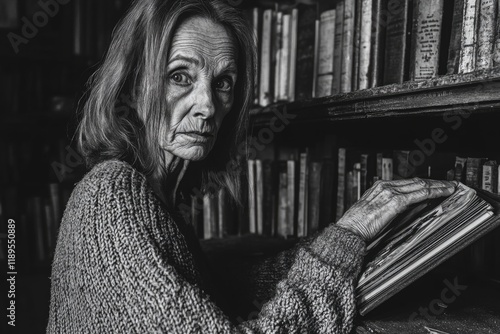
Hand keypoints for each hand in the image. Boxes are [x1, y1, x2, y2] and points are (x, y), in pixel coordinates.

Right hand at [336, 178, 456, 241]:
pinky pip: (419, 194)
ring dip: (438, 185)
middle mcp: (385, 186)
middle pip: (415, 181)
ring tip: (450, 187)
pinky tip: (443, 193)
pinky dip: (434, 192)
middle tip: (448, 184)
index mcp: (379, 187)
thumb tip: (411, 207)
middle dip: (434, 182)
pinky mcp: (394, 202)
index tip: (434, 185)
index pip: (407, 182)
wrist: (349, 231)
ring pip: (420, 185)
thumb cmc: (358, 225)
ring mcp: (390, 193)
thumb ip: (391, 207)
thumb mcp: (374, 211)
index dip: (423, 183)